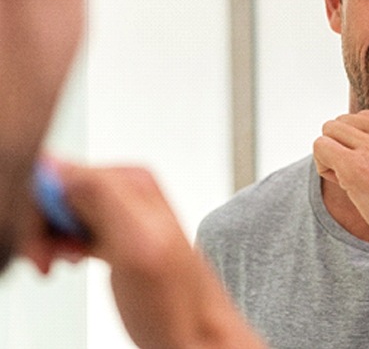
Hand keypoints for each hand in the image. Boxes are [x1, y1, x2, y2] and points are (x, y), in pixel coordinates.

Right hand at [23, 161, 265, 348]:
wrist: (195, 332)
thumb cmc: (177, 301)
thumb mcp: (138, 243)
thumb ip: (103, 198)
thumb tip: (62, 168)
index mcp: (132, 180)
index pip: (62, 172)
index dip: (41, 209)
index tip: (43, 242)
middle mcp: (128, 190)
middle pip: (59, 190)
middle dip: (44, 225)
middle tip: (50, 258)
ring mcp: (121, 212)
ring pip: (61, 210)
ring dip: (50, 237)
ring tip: (62, 262)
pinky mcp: (115, 232)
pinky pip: (72, 226)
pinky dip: (61, 244)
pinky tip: (73, 259)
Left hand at [313, 102, 368, 265]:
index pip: (364, 116)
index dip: (363, 141)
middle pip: (344, 122)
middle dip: (346, 146)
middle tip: (361, 174)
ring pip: (329, 132)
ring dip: (333, 155)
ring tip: (350, 178)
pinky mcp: (356, 167)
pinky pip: (321, 147)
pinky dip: (323, 164)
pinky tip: (341, 183)